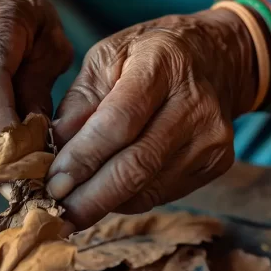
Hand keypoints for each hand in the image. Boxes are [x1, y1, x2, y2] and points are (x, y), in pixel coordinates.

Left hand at [47, 9, 255, 229]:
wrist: (215, 56)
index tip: (52, 183)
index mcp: (161, 65)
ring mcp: (211, 137)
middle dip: (91, 198)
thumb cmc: (148, 54)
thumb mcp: (107, 57)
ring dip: (105, 204)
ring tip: (73, 208)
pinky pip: (162, 194)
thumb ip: (80, 101)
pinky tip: (107, 194)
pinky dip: (128, 200)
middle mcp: (194, 104)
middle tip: (57, 216)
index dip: (83, 157)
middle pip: (137, 165)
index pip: (119, 122)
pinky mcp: (218, 162)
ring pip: (149, 188)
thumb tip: (53, 149)